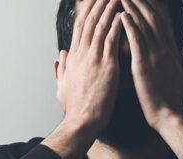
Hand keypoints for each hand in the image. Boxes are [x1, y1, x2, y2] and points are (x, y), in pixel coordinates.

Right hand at [55, 0, 124, 131]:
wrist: (81, 122)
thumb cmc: (75, 109)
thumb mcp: (62, 86)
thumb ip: (60, 70)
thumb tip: (59, 56)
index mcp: (73, 58)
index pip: (78, 28)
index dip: (85, 11)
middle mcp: (81, 54)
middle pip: (88, 21)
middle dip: (96, 3)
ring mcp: (93, 59)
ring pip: (100, 26)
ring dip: (108, 8)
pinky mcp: (106, 66)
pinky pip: (111, 40)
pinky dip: (116, 25)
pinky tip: (122, 14)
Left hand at [120, 0, 182, 130]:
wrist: (170, 116)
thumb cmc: (175, 102)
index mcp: (171, 52)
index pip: (162, 23)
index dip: (153, 8)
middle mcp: (164, 49)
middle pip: (153, 18)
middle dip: (141, 2)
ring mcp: (155, 55)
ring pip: (143, 25)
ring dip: (133, 8)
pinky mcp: (144, 65)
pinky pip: (136, 40)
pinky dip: (129, 26)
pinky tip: (121, 15)